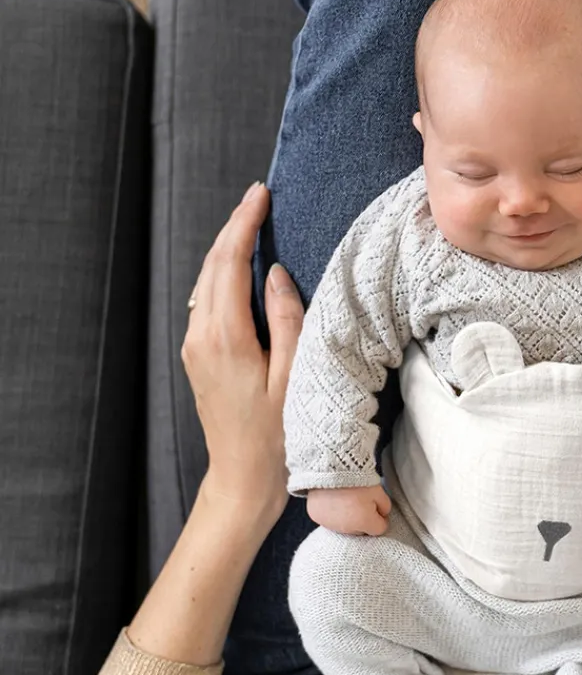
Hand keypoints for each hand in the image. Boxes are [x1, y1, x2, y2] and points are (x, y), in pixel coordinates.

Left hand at [181, 182, 303, 534]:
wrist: (242, 480)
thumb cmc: (277, 437)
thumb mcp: (294, 378)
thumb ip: (287, 321)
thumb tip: (277, 276)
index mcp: (225, 339)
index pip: (229, 264)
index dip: (244, 224)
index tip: (259, 195)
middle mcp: (201, 338)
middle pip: (211, 267)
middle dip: (233, 229)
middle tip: (257, 200)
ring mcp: (194, 349)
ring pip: (205, 284)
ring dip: (226, 251)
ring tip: (253, 227)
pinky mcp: (198, 359)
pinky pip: (206, 304)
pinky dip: (223, 278)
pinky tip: (241, 272)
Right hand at [307, 485, 391, 535]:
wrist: (330, 467)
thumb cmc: (357, 478)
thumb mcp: (379, 491)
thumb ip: (384, 507)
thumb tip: (382, 514)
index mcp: (364, 522)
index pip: (379, 529)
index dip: (381, 518)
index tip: (378, 509)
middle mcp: (346, 528)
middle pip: (361, 530)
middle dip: (363, 519)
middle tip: (360, 501)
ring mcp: (329, 524)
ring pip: (344, 526)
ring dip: (347, 518)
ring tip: (346, 500)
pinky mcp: (316, 517)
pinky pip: (328, 520)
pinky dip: (331, 513)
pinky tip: (333, 500)